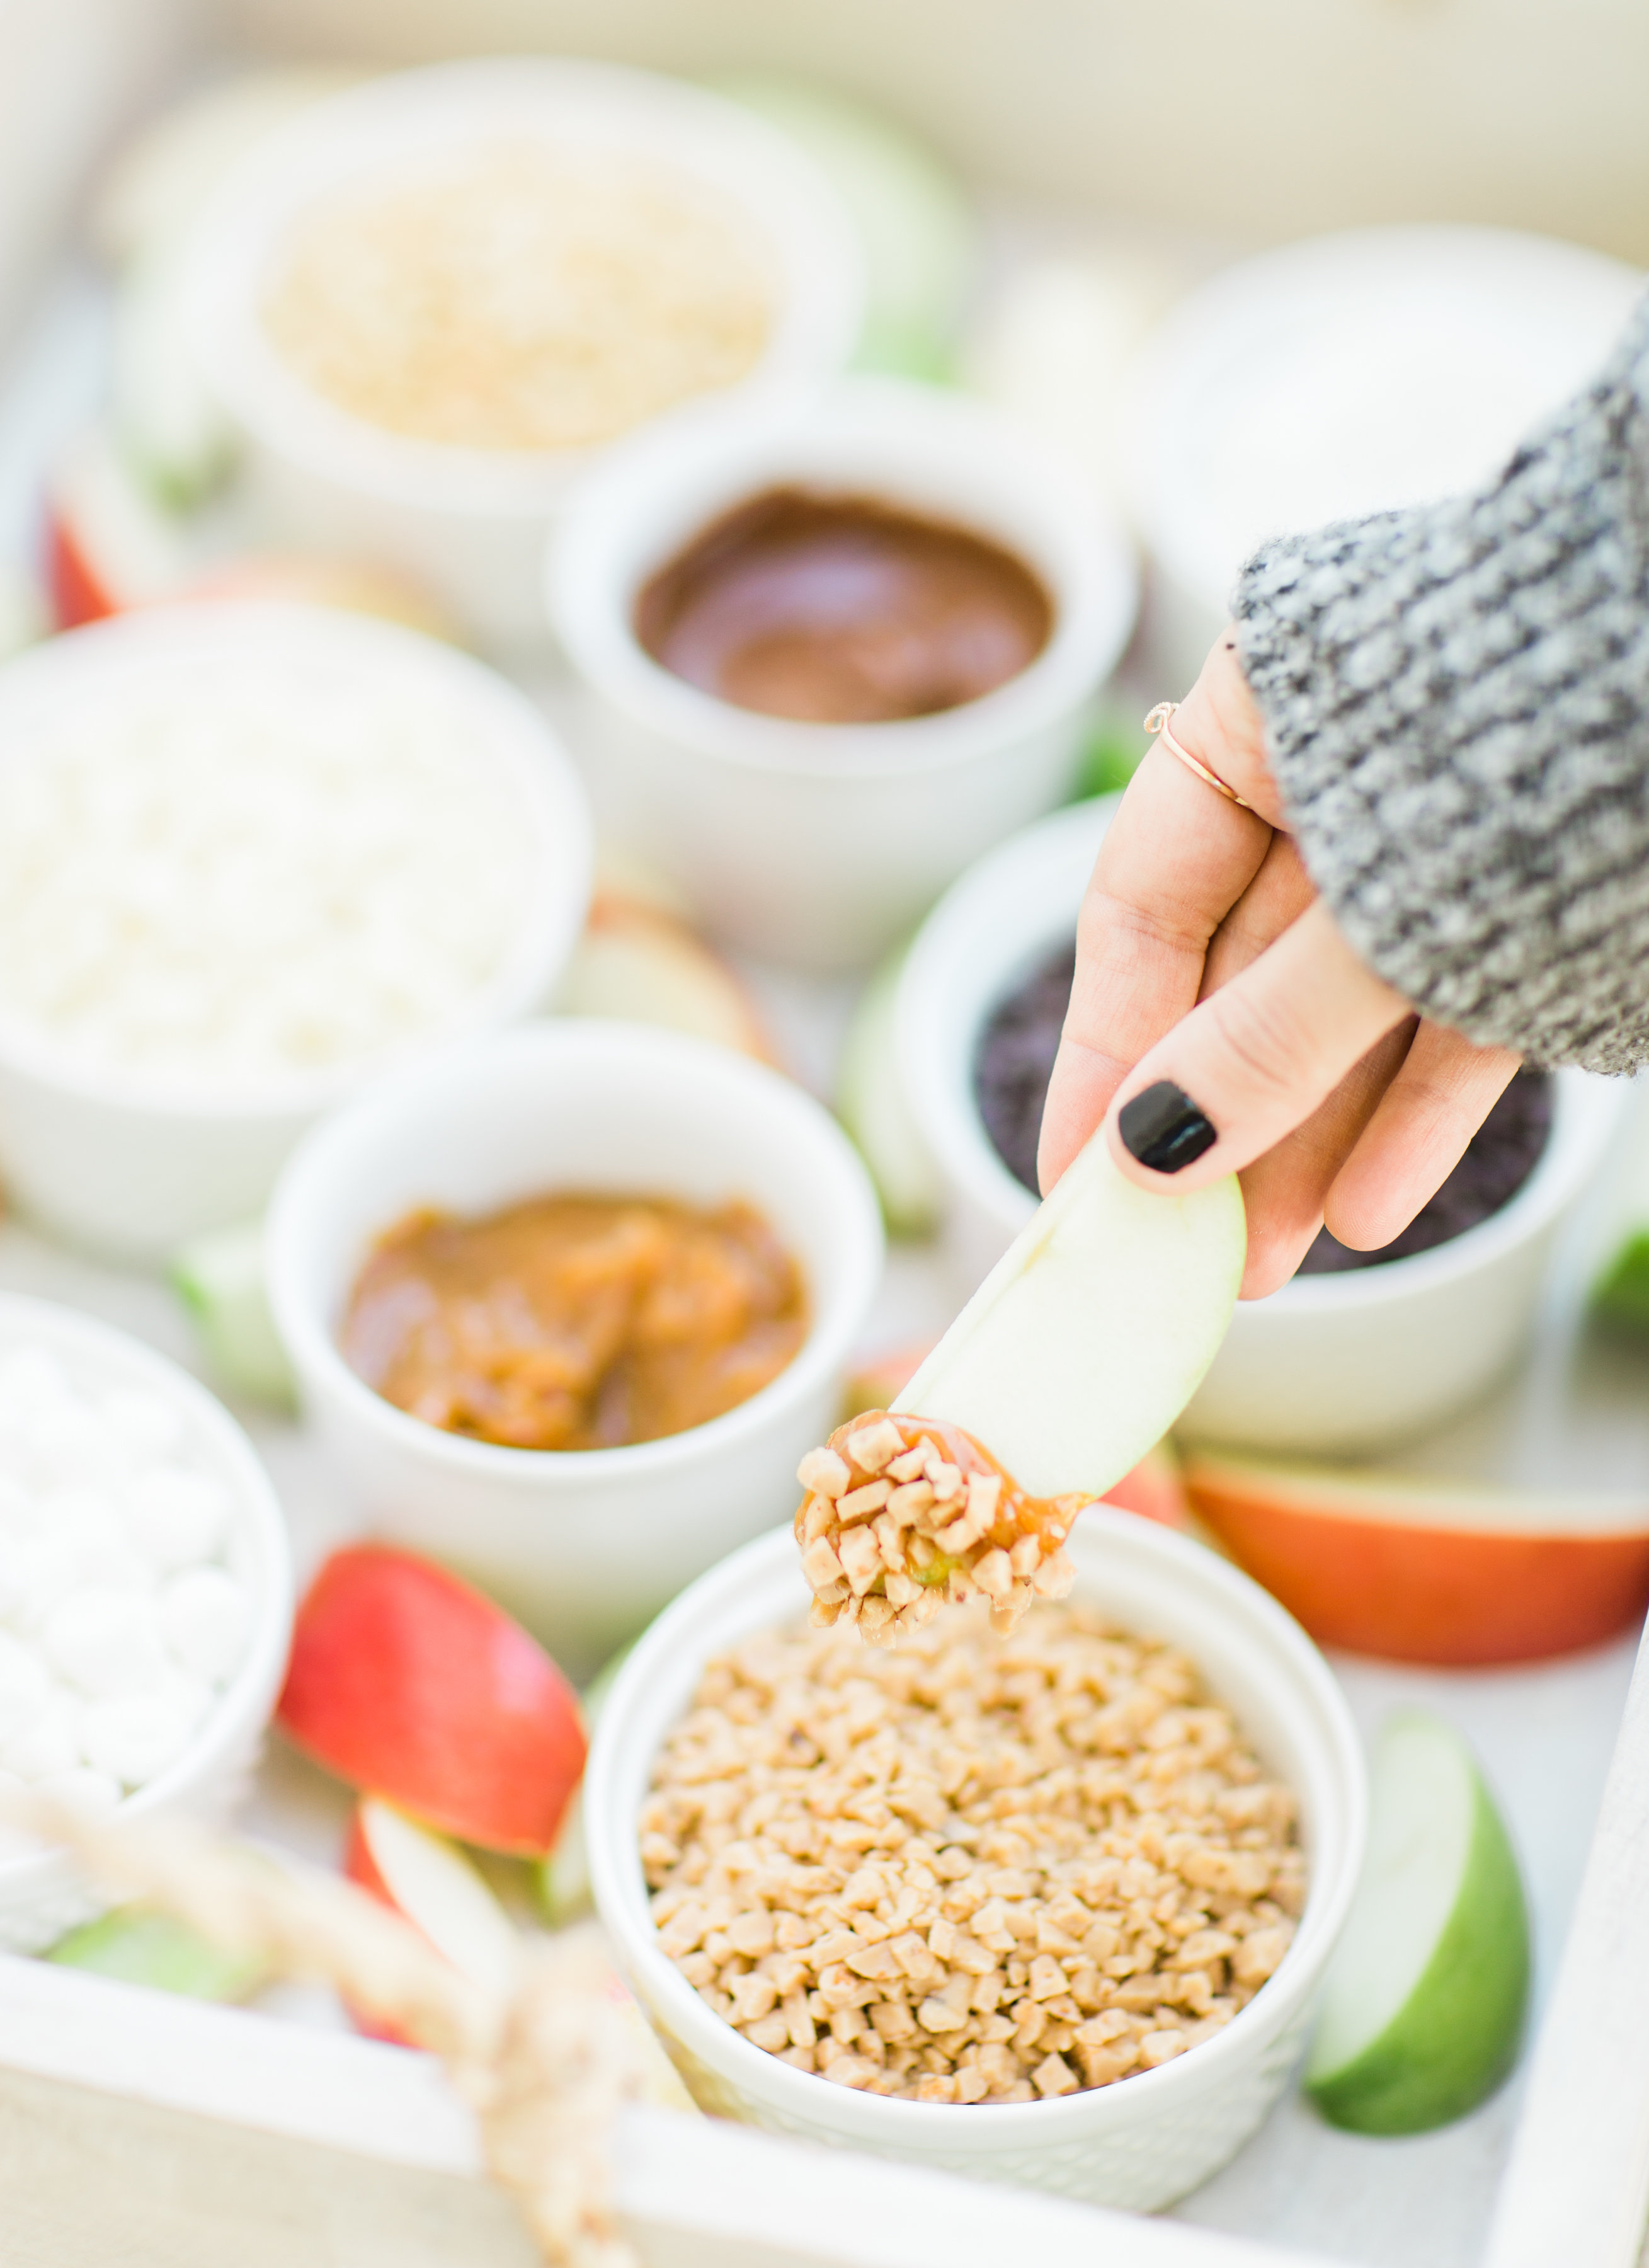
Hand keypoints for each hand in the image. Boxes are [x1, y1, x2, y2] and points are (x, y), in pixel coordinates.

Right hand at [1037, 631, 1519, 1297]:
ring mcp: (1433, 839)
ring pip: (1345, 1013)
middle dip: (1218, 1125)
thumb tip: (1146, 1151)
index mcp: (1255, 717)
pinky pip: (1453, 1016)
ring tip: (1272, 1264)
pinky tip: (1374, 1207)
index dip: (1101, 1054)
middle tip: (1185, 1252)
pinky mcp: (1530, 900)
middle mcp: (1334, 778)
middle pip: (1238, 978)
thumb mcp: (1376, 913)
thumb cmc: (1550, 725)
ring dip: (1310, 1142)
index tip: (1074, 1176)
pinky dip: (1418, 1111)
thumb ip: (1262, 1037)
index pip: (1139, 910)